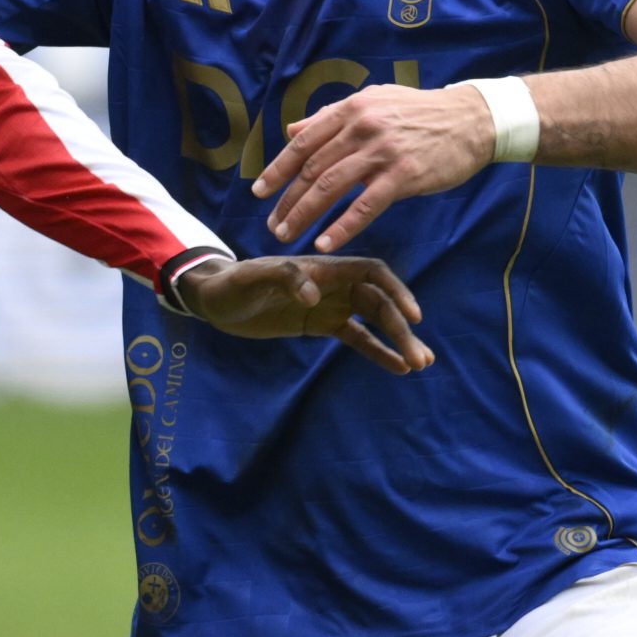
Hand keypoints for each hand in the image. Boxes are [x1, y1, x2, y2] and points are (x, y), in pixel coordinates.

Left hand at [173, 255, 434, 370]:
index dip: (396, 291)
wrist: (216, 299)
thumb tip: (314, 294)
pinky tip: (398, 368)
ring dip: (397, 341)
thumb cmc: (232, 283)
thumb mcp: (252, 278)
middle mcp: (333, 284)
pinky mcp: (321, 324)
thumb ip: (282, 277)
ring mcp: (330, 304)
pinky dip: (378, 351)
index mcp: (323, 268)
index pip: (372, 273)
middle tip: (421, 358)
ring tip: (419, 364)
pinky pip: (358, 338)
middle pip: (380, 303)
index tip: (413, 317)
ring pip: (375, 321)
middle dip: (402, 329)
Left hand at [252, 84, 496, 252]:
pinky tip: (325, 242)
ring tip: (287, 235)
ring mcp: (382, 152)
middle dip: (287, 199)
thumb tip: (291, 129)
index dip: (278, 169)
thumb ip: (330, 116)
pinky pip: (365, 206)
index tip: (259, 191)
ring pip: (331, 188)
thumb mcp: (373, 101)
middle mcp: (361, 128)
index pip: (303, 142)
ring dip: (304, 215)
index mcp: (350, 110)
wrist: (471, 120)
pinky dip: (342, 227)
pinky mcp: (404, 176)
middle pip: (312, 168)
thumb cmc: (419, 112)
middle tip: (272, 224)